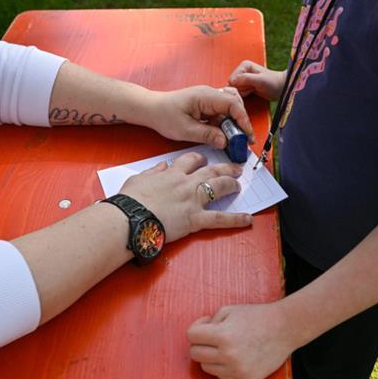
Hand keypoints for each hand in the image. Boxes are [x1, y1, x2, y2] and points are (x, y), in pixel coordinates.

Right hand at [119, 152, 251, 241]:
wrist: (130, 217)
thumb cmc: (130, 201)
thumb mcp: (137, 179)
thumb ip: (152, 172)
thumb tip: (161, 166)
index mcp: (171, 174)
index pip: (190, 160)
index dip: (199, 159)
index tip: (204, 160)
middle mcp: (186, 183)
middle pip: (210, 171)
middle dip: (224, 168)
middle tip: (234, 168)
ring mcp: (193, 200)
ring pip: (219, 187)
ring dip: (232, 184)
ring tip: (239, 185)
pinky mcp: (195, 219)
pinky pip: (220, 219)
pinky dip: (235, 219)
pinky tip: (247, 219)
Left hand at [144, 86, 253, 148]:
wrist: (151, 109)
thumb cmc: (164, 115)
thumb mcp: (185, 130)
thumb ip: (207, 135)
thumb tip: (225, 141)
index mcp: (205, 96)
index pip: (233, 104)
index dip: (243, 120)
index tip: (247, 136)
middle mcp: (210, 94)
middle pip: (236, 104)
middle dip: (242, 122)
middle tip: (242, 141)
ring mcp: (209, 99)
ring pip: (231, 108)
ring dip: (234, 123)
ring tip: (232, 140)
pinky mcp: (206, 105)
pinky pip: (222, 113)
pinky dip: (225, 124)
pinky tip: (221, 135)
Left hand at [187, 302, 293, 378]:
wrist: (285, 329)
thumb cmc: (256, 316)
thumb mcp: (229, 310)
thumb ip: (209, 322)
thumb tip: (196, 337)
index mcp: (223, 335)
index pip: (191, 336)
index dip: (196, 328)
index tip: (207, 324)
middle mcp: (229, 355)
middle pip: (195, 354)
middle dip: (200, 344)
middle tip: (213, 336)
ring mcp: (238, 370)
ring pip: (206, 368)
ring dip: (211, 357)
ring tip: (224, 346)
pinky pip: (222, 377)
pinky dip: (223, 367)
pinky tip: (234, 356)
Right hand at [227, 60, 285, 100]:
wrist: (281, 88)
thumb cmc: (273, 83)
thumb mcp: (260, 80)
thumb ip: (246, 79)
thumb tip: (232, 81)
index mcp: (244, 65)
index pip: (231, 80)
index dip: (240, 86)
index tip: (251, 86)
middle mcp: (241, 71)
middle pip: (232, 85)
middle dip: (242, 90)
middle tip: (253, 89)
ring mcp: (242, 78)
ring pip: (235, 90)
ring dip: (243, 93)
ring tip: (254, 90)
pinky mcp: (244, 85)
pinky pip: (238, 93)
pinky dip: (244, 95)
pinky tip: (252, 93)